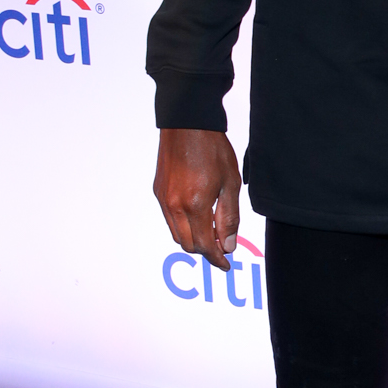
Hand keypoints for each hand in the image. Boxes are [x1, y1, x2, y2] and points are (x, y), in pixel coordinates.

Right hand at [154, 129, 241, 269]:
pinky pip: (169, 218)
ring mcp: (163, 199)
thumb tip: (229, 245)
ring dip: (193, 238)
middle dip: (205, 250)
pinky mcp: (158, 191)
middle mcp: (174, 206)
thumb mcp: (229, 183)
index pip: (205, 246)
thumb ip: (229, 217)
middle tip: (223, 245)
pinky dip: (183, 224)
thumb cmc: (211, 148)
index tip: (226, 264)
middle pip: (188, 244)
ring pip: (176, 233)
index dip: (217, 258)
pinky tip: (197, 214)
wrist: (187, 123)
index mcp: (194, 205)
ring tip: (212, 230)